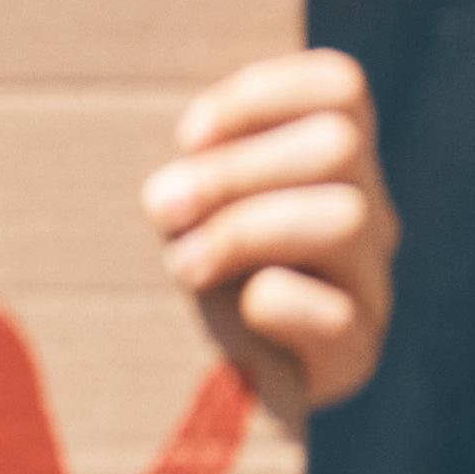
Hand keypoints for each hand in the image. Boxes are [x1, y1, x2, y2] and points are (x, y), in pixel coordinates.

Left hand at [142, 47, 388, 424]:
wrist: (185, 386)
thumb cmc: (159, 261)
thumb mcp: (170, 196)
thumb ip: (172, 154)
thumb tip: (108, 122)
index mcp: (324, 160)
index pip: (340, 87)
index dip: (262, 95)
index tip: (187, 133)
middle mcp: (363, 211)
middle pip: (339, 145)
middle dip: (234, 170)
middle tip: (160, 206)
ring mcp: (367, 282)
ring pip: (347, 218)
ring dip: (246, 231)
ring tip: (181, 263)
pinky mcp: (353, 354)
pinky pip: (336, 316)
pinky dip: (275, 306)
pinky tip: (233, 313)